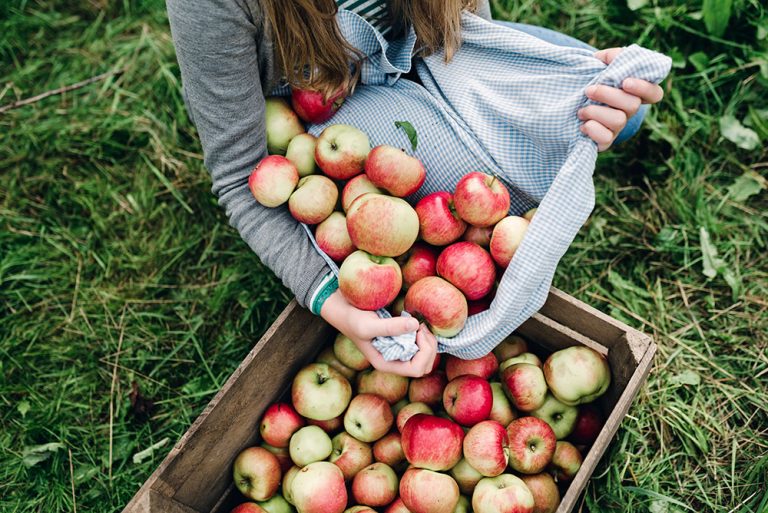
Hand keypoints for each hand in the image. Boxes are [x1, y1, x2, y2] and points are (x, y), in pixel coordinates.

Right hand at [320, 290, 437, 376]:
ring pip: (426, 355)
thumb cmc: (353, 320)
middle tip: (421, 326)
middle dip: (429, 347)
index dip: (424, 352)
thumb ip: (391, 327)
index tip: (417, 331)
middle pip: (425, 365)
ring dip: (428, 340)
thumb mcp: (368, 325)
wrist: (344, 309)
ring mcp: (398, 350)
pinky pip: (421, 343)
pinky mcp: (400, 339)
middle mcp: (394, 360)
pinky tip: (416, 321)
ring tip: (419, 324)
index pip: (417, 369)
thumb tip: (416, 325)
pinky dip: (423, 334)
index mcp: (387, 364)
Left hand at [579, 47, 664, 150]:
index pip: (654, 93)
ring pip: (618, 121)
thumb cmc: (592, 83)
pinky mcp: (606, 141)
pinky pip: (606, 139)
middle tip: (588, 90)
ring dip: (595, 112)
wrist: (570, 105)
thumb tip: (606, 57)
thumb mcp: (600, 67)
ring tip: (581, 110)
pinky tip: (583, 125)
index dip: (644, 88)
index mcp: (633, 93)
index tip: (625, 82)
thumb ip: (610, 57)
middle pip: (633, 105)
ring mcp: (618, 127)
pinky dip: (592, 130)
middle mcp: (629, 111)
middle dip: (608, 95)